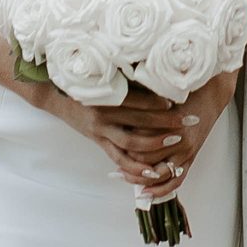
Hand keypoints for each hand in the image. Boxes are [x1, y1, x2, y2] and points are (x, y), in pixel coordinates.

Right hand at [48, 73, 237, 196]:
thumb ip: (126, 80)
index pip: (135, 101)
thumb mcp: (103, 78)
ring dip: (156, 143)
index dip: (156, 103)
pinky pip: (119, 159)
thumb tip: (155, 76)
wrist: (57, 98)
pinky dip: (136, 167)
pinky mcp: (99, 143)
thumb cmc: (84, 83)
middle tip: (189, 121)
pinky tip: (152, 171)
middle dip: (167, 122)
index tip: (176, 103)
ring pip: (131, 144)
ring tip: (175, 140)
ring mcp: (101, 131)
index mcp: (105, 96)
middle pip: (139, 122)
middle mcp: (103, 115)